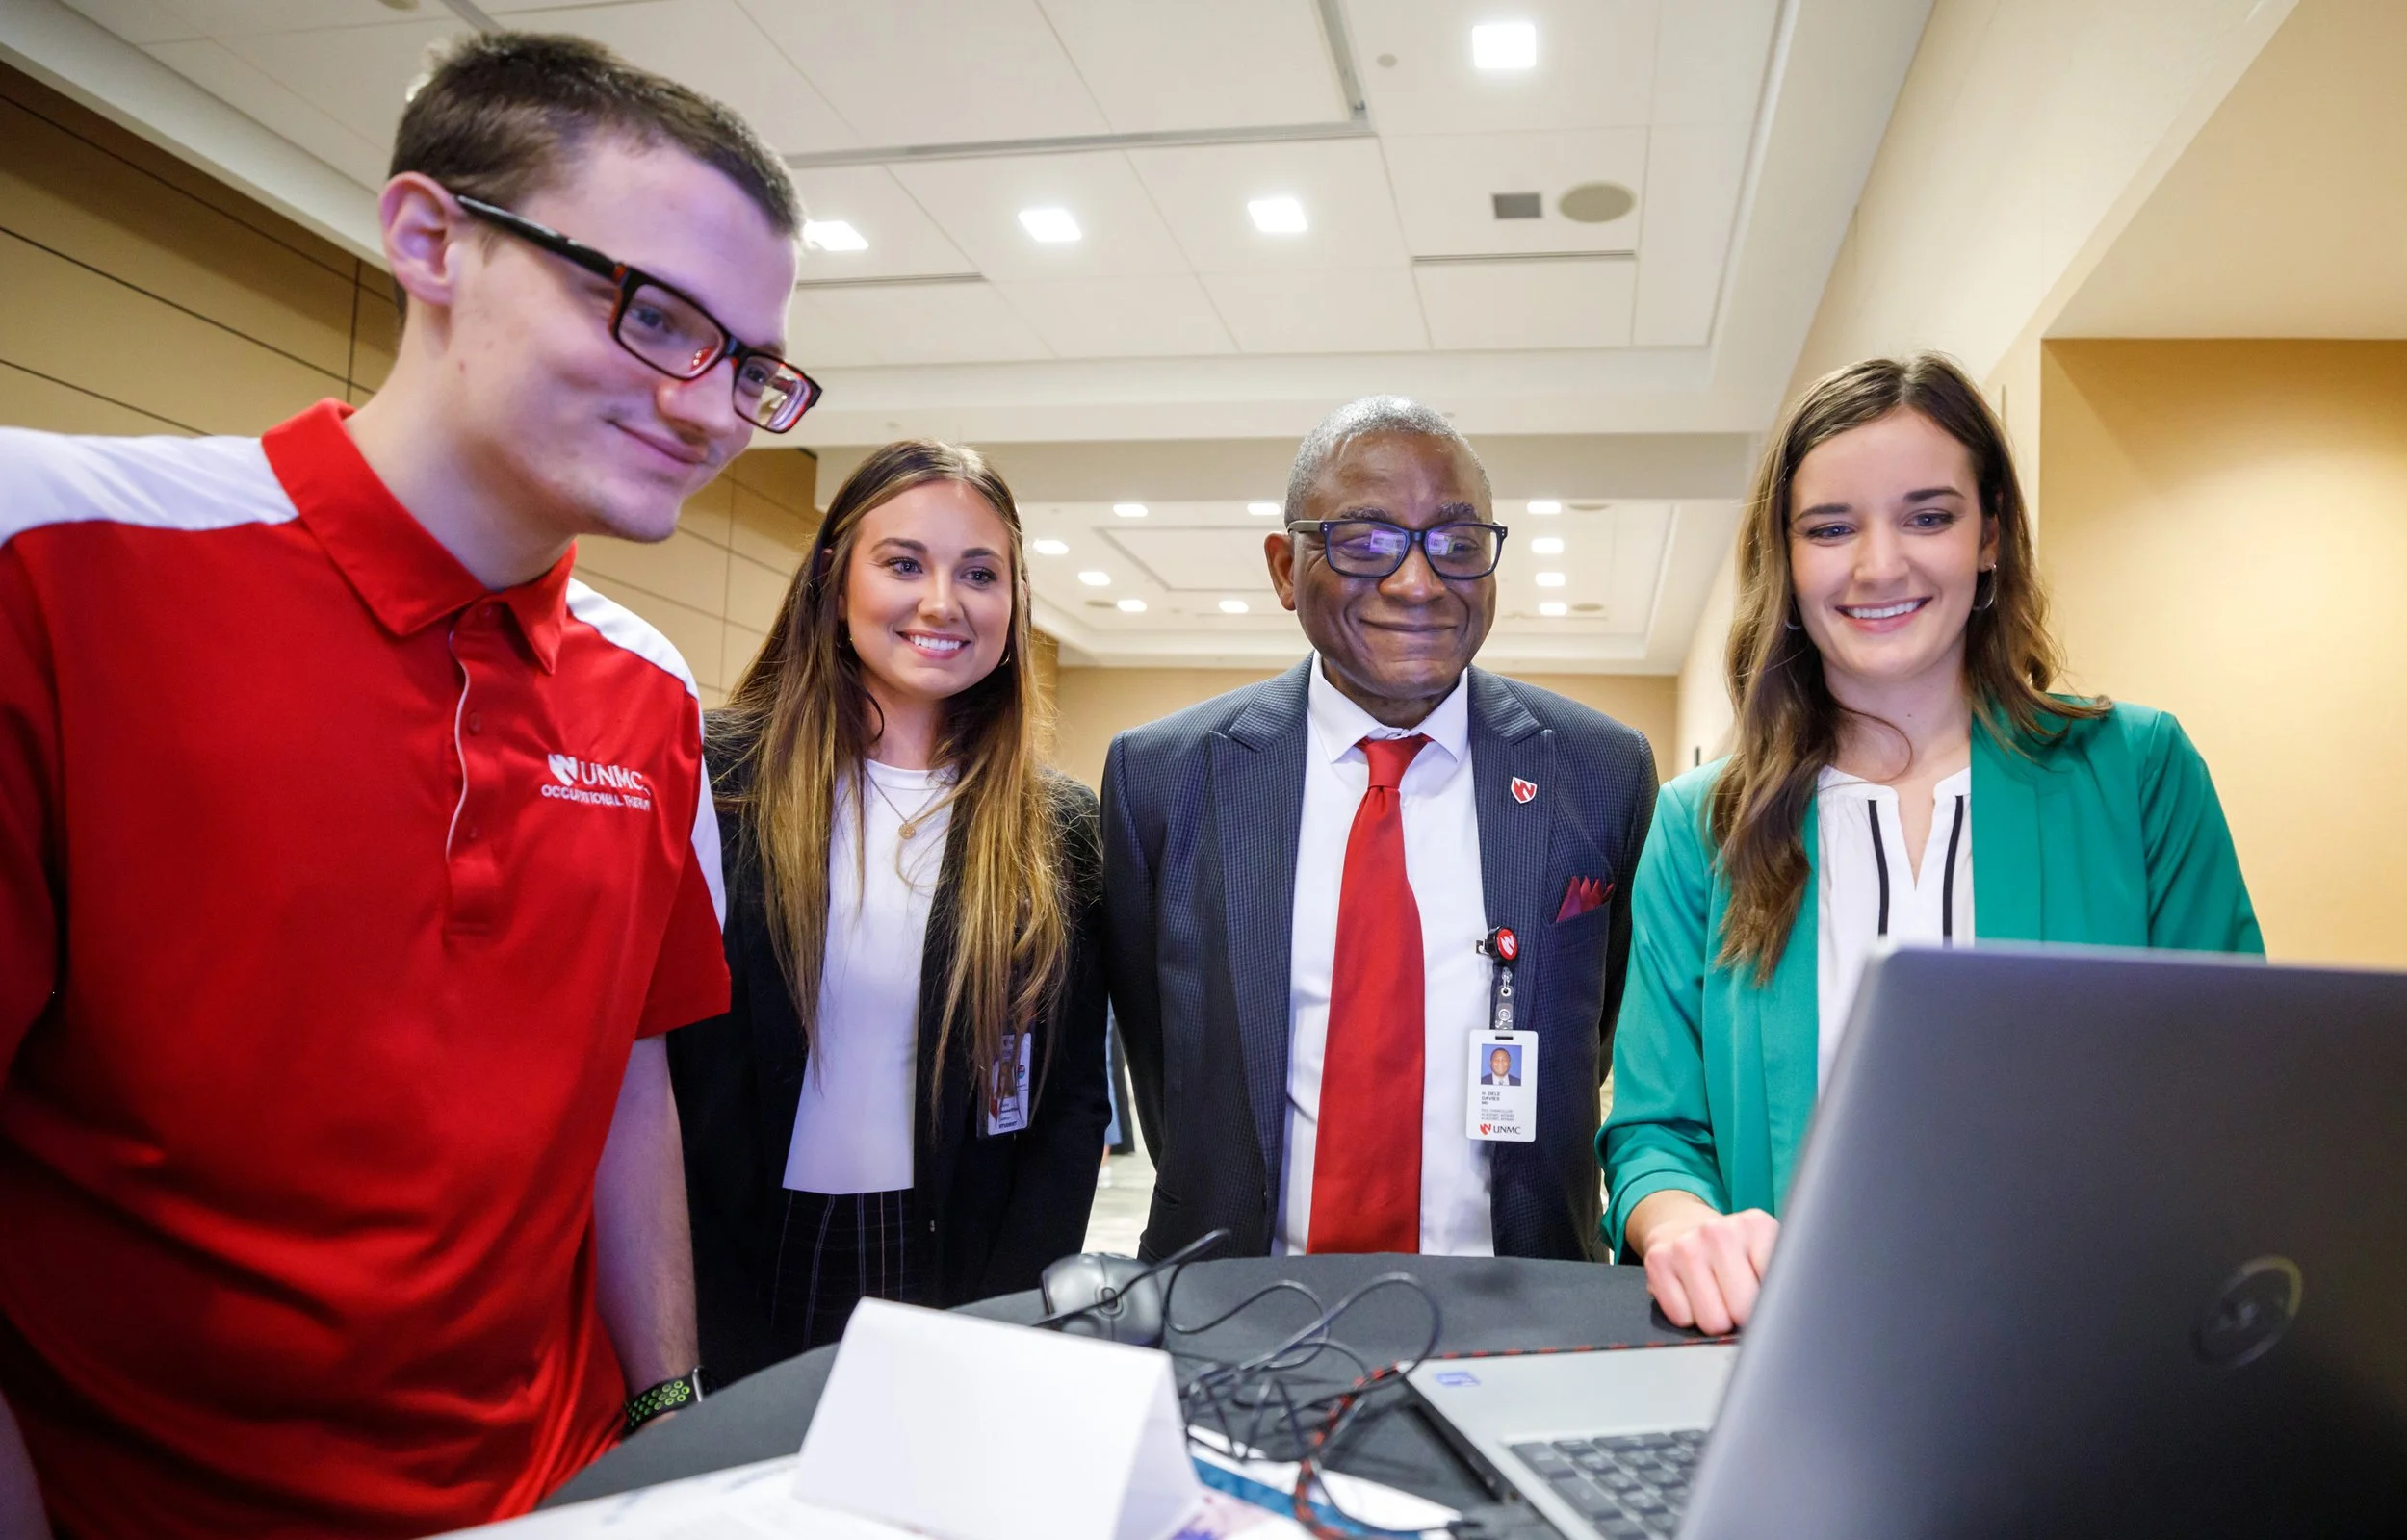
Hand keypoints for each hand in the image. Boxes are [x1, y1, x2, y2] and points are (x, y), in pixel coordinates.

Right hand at [1627, 1192, 1779, 1335]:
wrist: (1682, 1225)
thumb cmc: (1732, 1251)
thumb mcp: (1765, 1251)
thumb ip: (1783, 1276)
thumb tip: (1792, 1316)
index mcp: (1756, 1226)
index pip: (1777, 1288)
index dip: (1772, 1305)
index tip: (1767, 1299)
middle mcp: (1719, 1231)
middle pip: (1743, 1310)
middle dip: (1742, 1316)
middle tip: (1737, 1300)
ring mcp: (1685, 1245)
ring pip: (1712, 1320)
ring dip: (1715, 1318)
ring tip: (1715, 1297)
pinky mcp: (1657, 1260)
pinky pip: (1681, 1317)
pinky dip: (1687, 1315)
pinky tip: (1691, 1294)